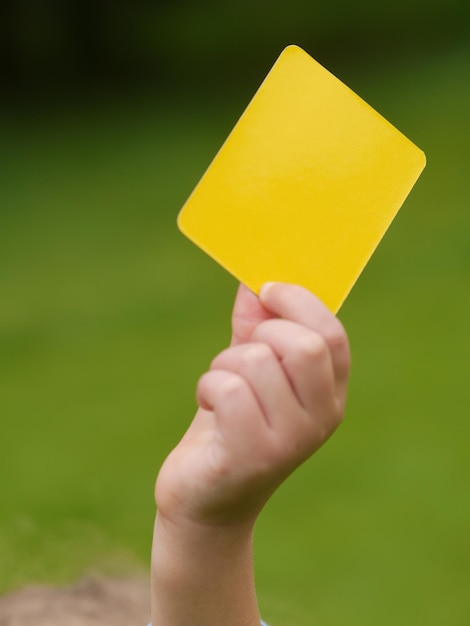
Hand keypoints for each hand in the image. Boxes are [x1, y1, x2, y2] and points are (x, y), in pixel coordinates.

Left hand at [155, 282, 349, 529]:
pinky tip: (208, 406)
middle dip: (259, 335)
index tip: (266, 289)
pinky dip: (208, 386)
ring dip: (223, 364)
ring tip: (218, 388)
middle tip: (239, 356)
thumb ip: (256, 325)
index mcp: (330, 394)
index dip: (299, 301)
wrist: (206, 500)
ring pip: (256, 361)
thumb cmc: (229, 426)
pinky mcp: (253, 456)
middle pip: (303, 345)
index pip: (332, 335)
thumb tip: (253, 277)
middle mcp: (321, 419)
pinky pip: (229, 388)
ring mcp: (291, 441)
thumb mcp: (248, 370)